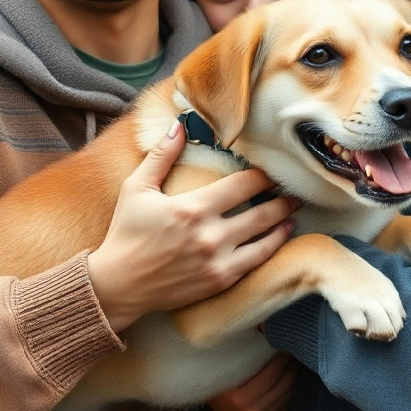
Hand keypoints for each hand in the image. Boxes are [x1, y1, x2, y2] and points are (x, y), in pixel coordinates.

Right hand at [88, 122, 296, 332]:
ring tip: (292, 211)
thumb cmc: (125, 233)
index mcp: (192, 208)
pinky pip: (256, 263)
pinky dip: (272, 248)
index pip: (242, 185)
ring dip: (283, 222)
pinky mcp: (219, 282)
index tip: (271, 170)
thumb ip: (161, 156)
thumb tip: (179, 125)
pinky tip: (279, 238)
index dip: (263, 176)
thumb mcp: (136, 188)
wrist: (118, 285)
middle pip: (261, 212)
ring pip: (265, 239)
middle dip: (282, 198)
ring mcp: (217, 262)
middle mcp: (210, 236)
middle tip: (293, 190)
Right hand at [208, 353, 298, 410]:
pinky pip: (285, 408)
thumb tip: (267, 330)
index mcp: (239, 398)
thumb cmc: (218, 378)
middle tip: (292, 352)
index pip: (271, 375)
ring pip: (287, 397)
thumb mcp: (227, 365)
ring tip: (292, 363)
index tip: (284, 345)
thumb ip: (247, 352)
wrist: (211, 403)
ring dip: (293, 378)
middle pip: (282, 386)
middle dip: (290, 367)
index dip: (281, 359)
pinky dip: (290, 392)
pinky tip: (289, 379)